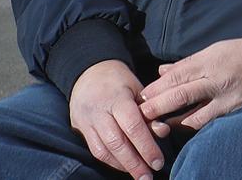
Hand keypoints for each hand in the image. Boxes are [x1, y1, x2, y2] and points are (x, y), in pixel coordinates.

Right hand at [69, 59, 164, 179]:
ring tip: (139, 175)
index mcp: (117, 97)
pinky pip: (95, 150)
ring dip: (123, 166)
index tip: (158, 162)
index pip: (133, 125)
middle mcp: (99, 110)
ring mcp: (86, 121)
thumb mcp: (137, 88)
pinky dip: (111, 161)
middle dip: (135, 163)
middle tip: (149, 176)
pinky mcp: (79, 129)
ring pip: (103, 150)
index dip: (146, 146)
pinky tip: (124, 166)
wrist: (89, 72)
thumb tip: (162, 132)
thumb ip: (149, 110)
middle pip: (117, 142)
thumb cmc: (120, 81)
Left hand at [139, 36, 241, 132]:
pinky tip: (183, 130)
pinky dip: (195, 127)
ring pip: (194, 117)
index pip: (178, 75)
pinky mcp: (235, 114)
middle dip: (158, 106)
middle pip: (181, 95)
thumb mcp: (215, 50)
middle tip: (141, 114)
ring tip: (158, 126)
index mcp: (210, 61)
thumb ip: (188, 63)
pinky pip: (210, 123)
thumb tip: (163, 72)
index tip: (142, 96)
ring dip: (174, 123)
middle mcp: (216, 81)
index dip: (158, 87)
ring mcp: (226, 100)